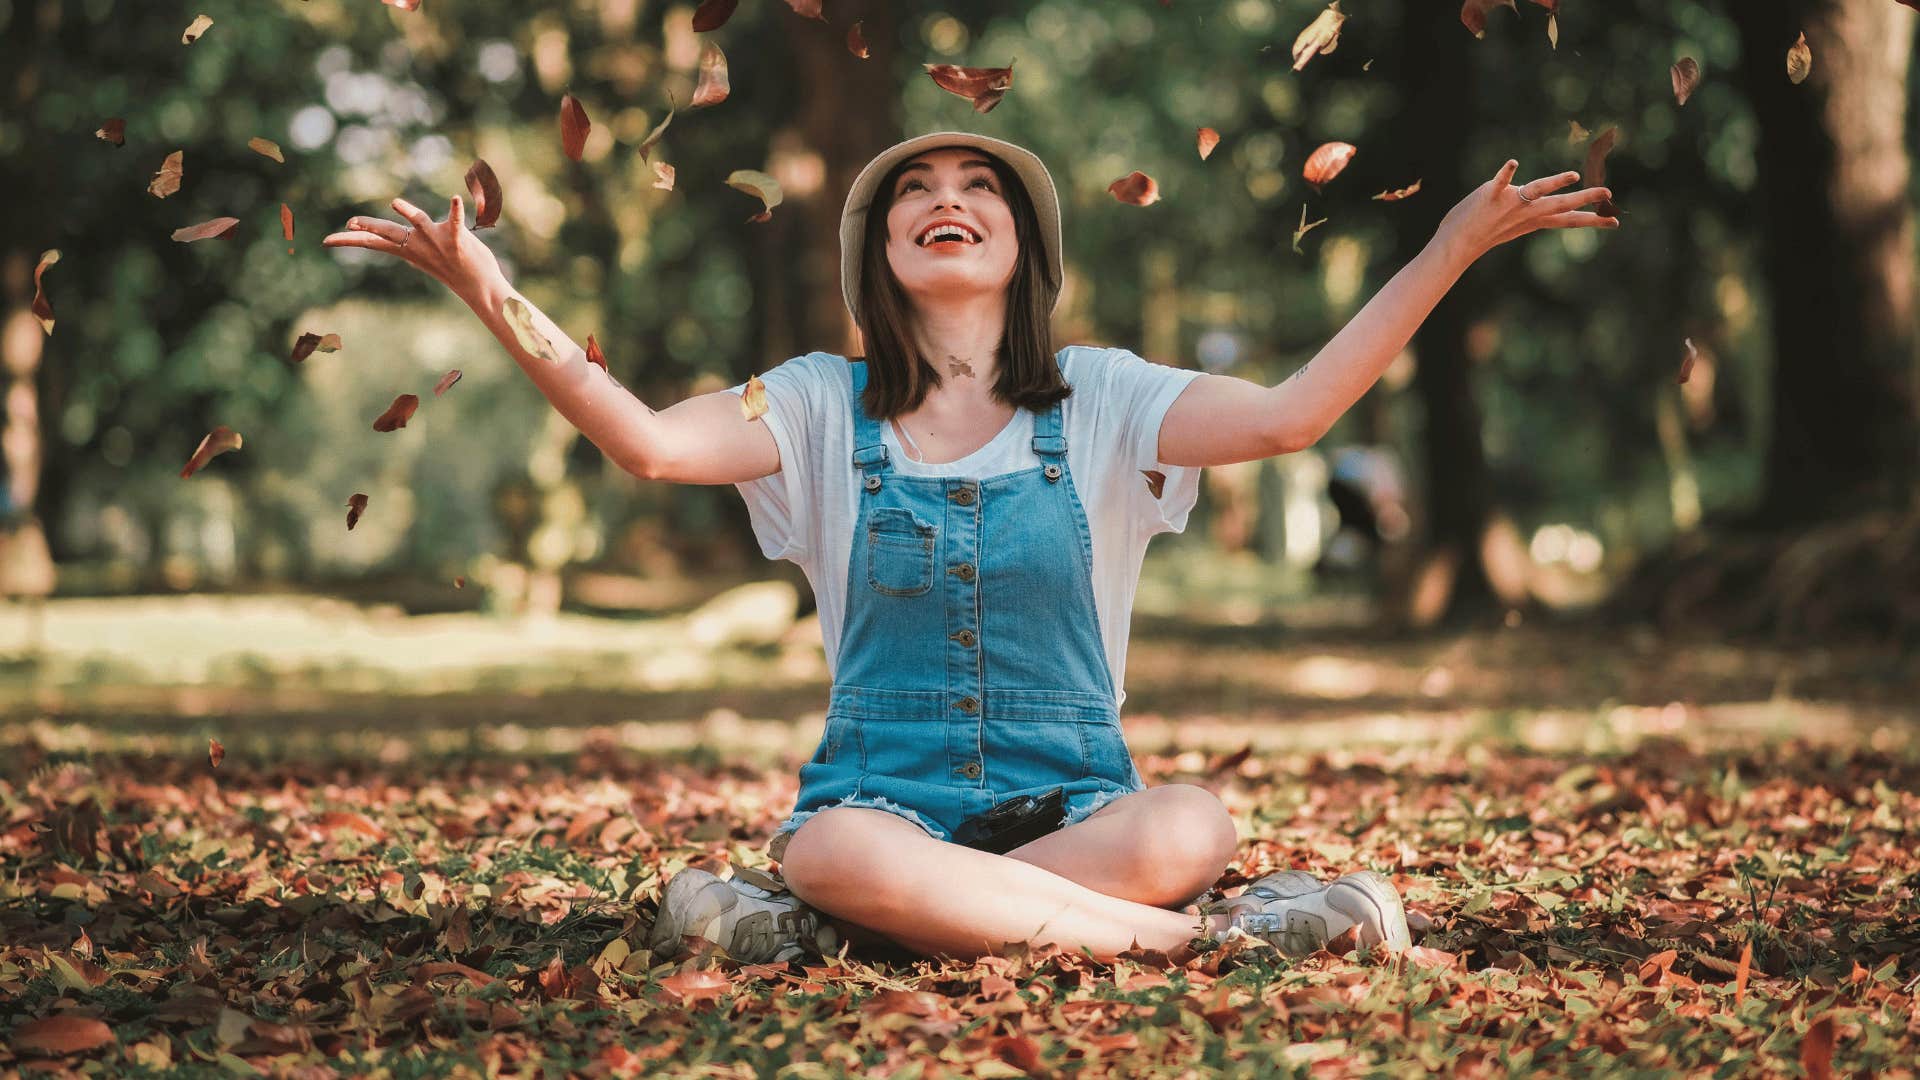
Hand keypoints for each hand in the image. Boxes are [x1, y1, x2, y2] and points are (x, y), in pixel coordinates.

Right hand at [322, 194, 505, 304]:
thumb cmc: (455, 269)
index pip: (374, 243)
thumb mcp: (426, 255)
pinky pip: (455, 223)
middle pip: (388, 233)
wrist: (480, 288)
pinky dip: (455, 211)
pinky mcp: (457, 240)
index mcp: (409, 250)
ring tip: (395, 203)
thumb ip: (411, 242)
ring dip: (409, 213)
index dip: (350, 240)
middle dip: (369, 227)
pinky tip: (455, 198)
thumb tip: (398, 234)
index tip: (328, 240)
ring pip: (419, 224)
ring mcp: (437, 243)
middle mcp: (419, 246)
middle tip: (350, 224)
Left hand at [1433, 159, 1619, 266]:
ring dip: (1555, 182)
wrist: (1457, 243)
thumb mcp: (1514, 223)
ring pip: (1537, 190)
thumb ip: (1531, 211)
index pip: (1568, 220)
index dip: (1592, 220)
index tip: (1615, 221)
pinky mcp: (1491, 196)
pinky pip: (1501, 182)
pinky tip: (1513, 163)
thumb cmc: (1484, 232)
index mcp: (1534, 219)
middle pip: (1561, 204)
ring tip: (1573, 176)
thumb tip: (1541, 200)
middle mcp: (1526, 212)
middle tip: (1608, 193)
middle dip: (1586, 198)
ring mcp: (1510, 204)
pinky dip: (1507, 173)